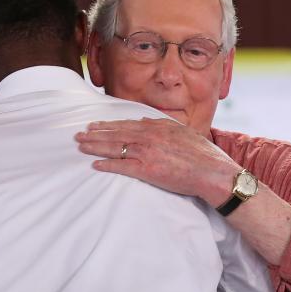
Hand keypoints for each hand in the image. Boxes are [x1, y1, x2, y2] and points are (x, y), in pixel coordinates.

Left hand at [75, 118, 240, 205]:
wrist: (213, 172)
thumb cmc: (202, 155)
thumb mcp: (182, 132)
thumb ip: (162, 125)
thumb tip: (144, 119)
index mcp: (157, 127)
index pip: (126, 124)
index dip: (107, 125)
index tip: (94, 125)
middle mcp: (149, 137)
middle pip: (116, 134)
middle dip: (95, 134)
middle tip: (78, 135)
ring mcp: (147, 153)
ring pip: (115, 147)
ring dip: (95, 147)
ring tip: (81, 147)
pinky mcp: (148, 170)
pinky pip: (122, 166)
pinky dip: (107, 165)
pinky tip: (95, 165)